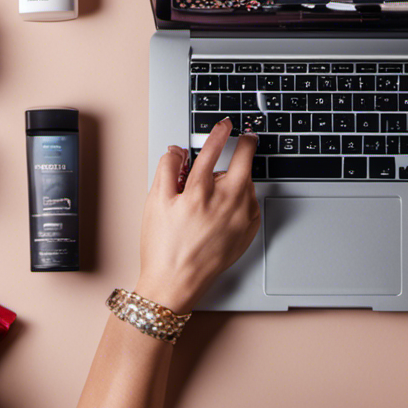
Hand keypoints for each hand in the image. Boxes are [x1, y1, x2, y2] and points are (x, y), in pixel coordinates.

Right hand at [136, 119, 259, 312]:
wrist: (176, 283)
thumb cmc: (163, 247)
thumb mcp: (155, 202)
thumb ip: (167, 169)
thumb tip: (177, 150)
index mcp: (200, 192)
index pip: (214, 149)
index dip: (220, 132)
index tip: (225, 124)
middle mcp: (226, 202)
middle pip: (244, 162)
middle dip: (245, 146)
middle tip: (245, 138)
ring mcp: (242, 218)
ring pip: (248, 184)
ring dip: (238, 178)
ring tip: (216, 192)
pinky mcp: (249, 231)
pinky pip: (251, 204)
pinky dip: (243, 199)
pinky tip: (224, 209)